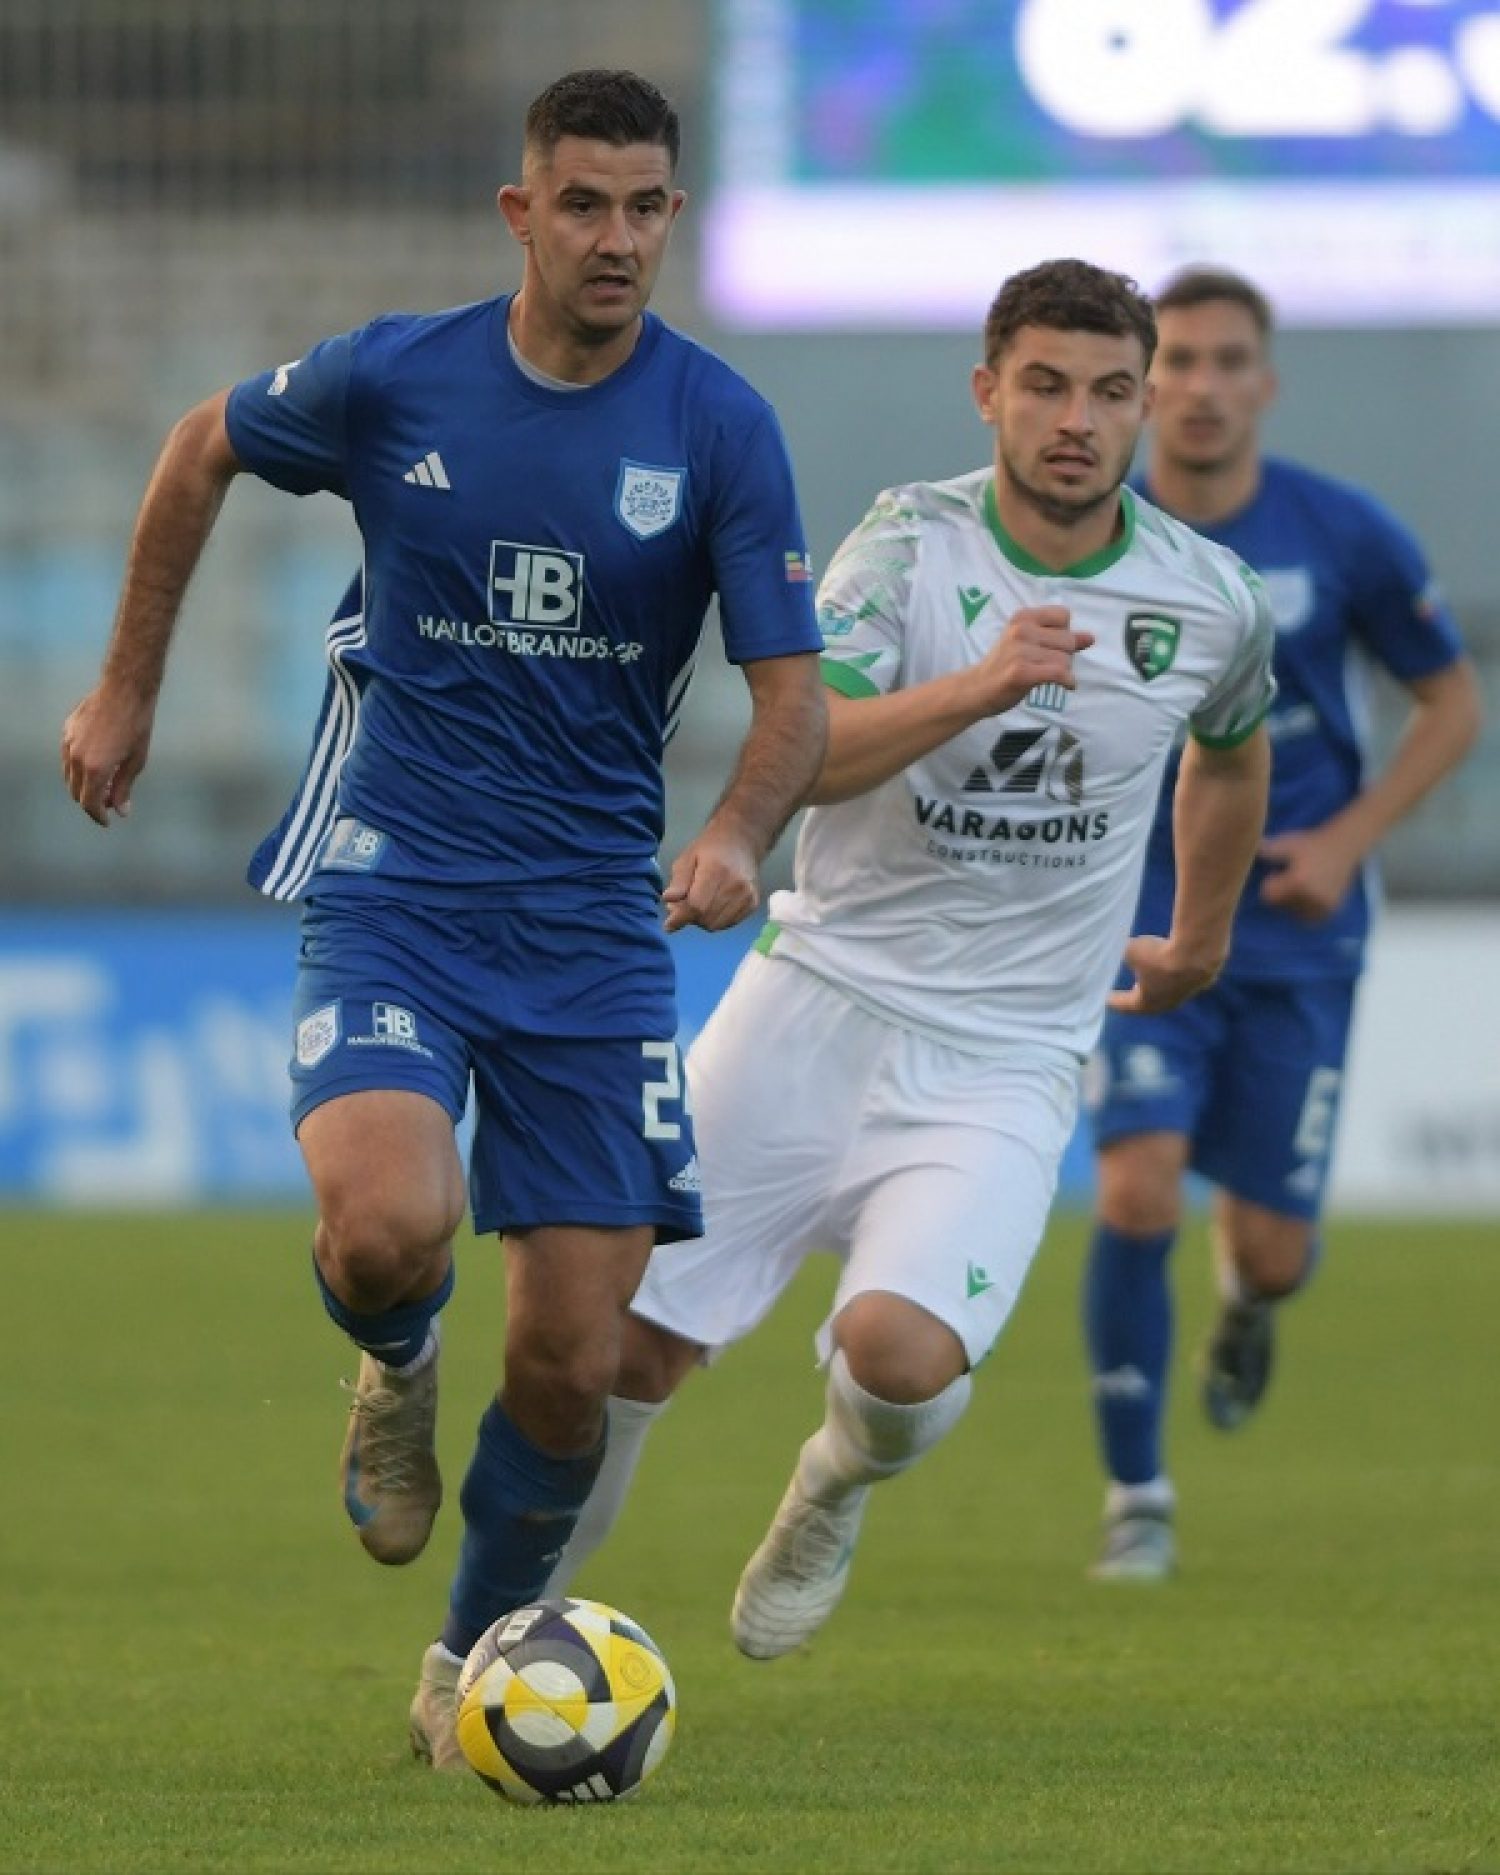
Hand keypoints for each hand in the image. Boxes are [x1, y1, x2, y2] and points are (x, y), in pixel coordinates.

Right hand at [61, 686, 155, 826]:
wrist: (125, 689)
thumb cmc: (137, 724)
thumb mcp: (136, 760)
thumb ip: (125, 788)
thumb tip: (121, 811)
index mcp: (95, 769)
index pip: (89, 803)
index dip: (98, 816)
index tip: (108, 821)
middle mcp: (76, 758)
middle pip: (77, 793)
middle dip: (92, 802)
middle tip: (111, 801)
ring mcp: (68, 743)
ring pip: (69, 776)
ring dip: (84, 785)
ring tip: (107, 782)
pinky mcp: (67, 731)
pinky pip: (68, 758)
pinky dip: (79, 768)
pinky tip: (97, 762)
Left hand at [661, 826, 759, 932]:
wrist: (741, 842)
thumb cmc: (710, 848)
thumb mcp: (687, 858)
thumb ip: (678, 881)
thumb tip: (668, 900)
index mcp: (716, 871)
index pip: (697, 905)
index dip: (681, 918)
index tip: (668, 925)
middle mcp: (736, 886)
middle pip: (706, 918)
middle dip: (690, 917)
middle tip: (684, 905)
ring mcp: (747, 896)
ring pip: (717, 925)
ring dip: (703, 920)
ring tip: (700, 904)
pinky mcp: (753, 903)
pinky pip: (729, 924)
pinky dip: (717, 920)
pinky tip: (713, 906)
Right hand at [970, 606, 1094, 716]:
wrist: (976, 688)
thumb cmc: (1004, 665)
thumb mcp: (1029, 644)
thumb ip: (1059, 638)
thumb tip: (1091, 638)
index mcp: (1023, 617)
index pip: (1063, 616)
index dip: (1063, 633)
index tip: (1051, 646)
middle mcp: (1021, 629)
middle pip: (1068, 640)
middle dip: (1065, 656)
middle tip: (1047, 666)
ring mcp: (1020, 651)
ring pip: (1065, 659)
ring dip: (1063, 672)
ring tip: (1046, 676)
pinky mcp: (1021, 672)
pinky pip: (1059, 673)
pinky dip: (1067, 681)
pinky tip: (1066, 685)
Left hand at [1108, 933, 1224, 1015]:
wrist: (1196, 952)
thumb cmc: (1157, 956)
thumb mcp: (1131, 951)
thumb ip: (1125, 954)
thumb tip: (1124, 951)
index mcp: (1145, 1003)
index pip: (1125, 1005)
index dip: (1115, 1001)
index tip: (1107, 1001)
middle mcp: (1165, 1004)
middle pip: (1148, 1003)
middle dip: (1137, 998)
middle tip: (1128, 995)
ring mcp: (1185, 994)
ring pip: (1167, 992)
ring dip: (1159, 986)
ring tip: (1152, 979)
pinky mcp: (1200, 982)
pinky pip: (1182, 980)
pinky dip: (1175, 975)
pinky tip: (1174, 968)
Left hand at [1257, 826, 1359, 923]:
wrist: (1345, 847)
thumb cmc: (1312, 844)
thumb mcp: (1289, 843)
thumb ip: (1269, 849)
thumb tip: (1250, 848)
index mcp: (1298, 882)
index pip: (1268, 896)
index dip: (1270, 883)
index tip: (1279, 873)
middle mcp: (1311, 897)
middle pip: (1281, 906)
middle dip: (1282, 893)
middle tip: (1294, 877)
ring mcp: (1323, 906)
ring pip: (1295, 914)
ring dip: (1294, 904)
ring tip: (1304, 885)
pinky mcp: (1332, 911)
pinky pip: (1310, 919)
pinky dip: (1307, 910)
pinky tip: (1311, 895)